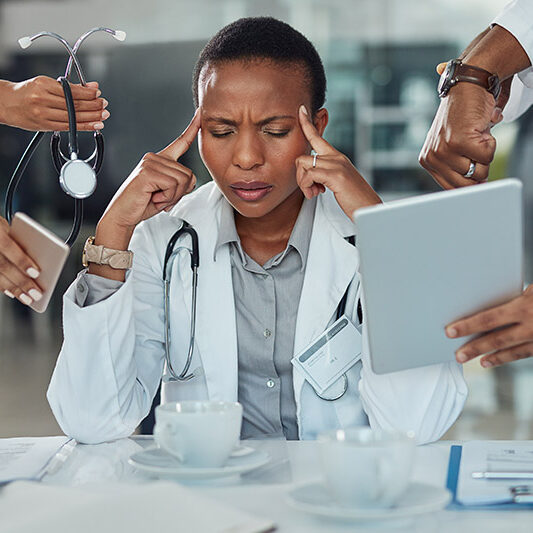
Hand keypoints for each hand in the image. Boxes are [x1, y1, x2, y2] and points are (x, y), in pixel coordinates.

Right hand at [0, 76, 108, 130]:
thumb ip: (70, 86)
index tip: (98, 94)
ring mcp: (43, 114)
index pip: (71, 90)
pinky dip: (84, 126)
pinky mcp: (45, 126)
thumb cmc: (28, 92)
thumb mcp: (47, 83)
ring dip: (92, 117)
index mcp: (43, 85)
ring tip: (103, 115)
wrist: (7, 103)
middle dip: (93, 106)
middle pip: (74, 104)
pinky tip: (95, 125)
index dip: (88, 94)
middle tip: (104, 105)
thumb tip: (92, 87)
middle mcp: (42, 99)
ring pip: (73, 117)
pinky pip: (69, 127)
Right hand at [0, 217, 42, 305]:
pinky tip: (13, 293)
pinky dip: (3, 287)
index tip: (36, 272)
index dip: (21, 260)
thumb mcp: (9, 228)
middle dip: (21, 282)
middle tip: (36, 293)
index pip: (8, 246)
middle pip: (3, 266)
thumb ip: (21, 241)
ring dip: (13, 289)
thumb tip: (41, 259)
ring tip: (28, 298)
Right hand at [99, 109, 200, 234]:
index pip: (180, 142)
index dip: (192, 129)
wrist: (123, 214)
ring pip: (182, 181)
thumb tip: (190, 180)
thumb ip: (181, 183)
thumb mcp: (168, 193)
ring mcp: (150, 163)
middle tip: (161, 197)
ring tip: (156, 197)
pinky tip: (153, 197)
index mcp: (161, 160)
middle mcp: (155, 158)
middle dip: (179, 192)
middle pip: (188, 174)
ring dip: (172, 196)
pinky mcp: (148, 172)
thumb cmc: (142, 203)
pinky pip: (173, 186)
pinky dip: (166, 197)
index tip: (200, 115)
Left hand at [296, 105, 380, 217]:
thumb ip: (325, 174)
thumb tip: (310, 175)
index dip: (307, 124)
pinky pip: (308, 174)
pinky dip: (306, 186)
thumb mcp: (338, 182)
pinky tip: (315, 194)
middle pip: (302, 156)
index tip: (301, 110)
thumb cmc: (354, 199)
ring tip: (313, 193)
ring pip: (303, 164)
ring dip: (302, 182)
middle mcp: (336, 157)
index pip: (318, 137)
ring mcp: (337, 165)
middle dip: (299, 176)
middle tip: (310, 190)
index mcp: (337, 158)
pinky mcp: (336, 175)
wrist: (369, 208)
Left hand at [419, 80, 496, 188]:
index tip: (478, 175)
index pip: (451, 187)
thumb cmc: (463, 116)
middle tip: (477, 149)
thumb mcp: (452, 145)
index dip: (469, 183)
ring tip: (477, 136)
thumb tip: (474, 187)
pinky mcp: (459, 142)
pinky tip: (481, 130)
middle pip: (466, 184)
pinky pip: (486, 156)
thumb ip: (456, 167)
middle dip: (479, 169)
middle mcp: (433, 157)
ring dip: (485, 154)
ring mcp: (444, 150)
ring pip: (478, 171)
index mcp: (428, 161)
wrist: (467, 87)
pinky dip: (491, 143)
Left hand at [446, 286, 532, 366]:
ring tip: (468, 358)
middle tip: (458, 354)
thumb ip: (513, 298)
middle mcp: (531, 325)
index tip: (451, 331)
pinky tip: (490, 360)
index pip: (489, 318)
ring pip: (508, 350)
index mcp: (524, 307)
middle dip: (474, 347)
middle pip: (496, 339)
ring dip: (487, 356)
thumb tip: (490, 302)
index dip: (468, 326)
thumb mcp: (532, 291)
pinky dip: (503, 358)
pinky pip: (521, 354)